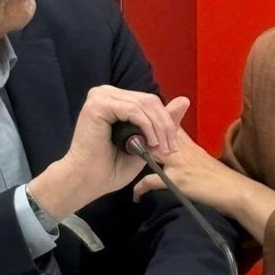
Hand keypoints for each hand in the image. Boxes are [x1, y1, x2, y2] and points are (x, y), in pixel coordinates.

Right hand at [28, 87, 187, 220]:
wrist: (89, 181)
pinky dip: (146, 126)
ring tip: (159, 149)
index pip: (149, 101)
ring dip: (157, 128)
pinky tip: (149, 143)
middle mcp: (106, 93)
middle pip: (149, 100)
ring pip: (144, 104)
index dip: (165, 121)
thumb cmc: (112, 166)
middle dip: (164, 126)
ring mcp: (100, 96)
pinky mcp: (97, 104)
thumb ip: (162, 121)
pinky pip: (133, 109)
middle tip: (169, 149)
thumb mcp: (145, 142)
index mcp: (115, 99)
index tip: (172, 146)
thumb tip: (185, 100)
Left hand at [133, 129, 274, 242]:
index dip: (147, 119)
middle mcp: (180, 148)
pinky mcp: (177, 180)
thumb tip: (167, 145)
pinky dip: (140, 188)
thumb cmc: (216, 176)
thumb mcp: (199, 155)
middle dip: (135, 132)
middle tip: (118, 134)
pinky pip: (151, 181)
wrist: (233, 190)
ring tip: (120, 161)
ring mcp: (178, 163)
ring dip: (134, 155)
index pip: (164, 123)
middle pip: (152, 132)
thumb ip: (183, 147)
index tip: (132, 119)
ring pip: (149, 152)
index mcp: (184, 142)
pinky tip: (136, 195)